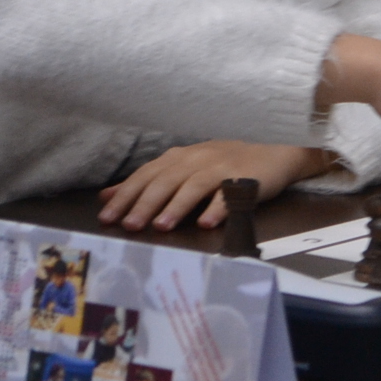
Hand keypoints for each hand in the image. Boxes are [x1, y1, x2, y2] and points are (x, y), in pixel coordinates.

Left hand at [98, 141, 330, 231]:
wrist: (274, 153)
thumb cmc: (224, 164)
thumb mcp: (183, 167)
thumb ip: (147, 181)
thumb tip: (107, 196)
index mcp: (179, 157)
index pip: (146, 175)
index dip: (125, 195)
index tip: (106, 217)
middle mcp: (198, 159)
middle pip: (166, 180)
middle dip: (146, 203)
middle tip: (129, 226)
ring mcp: (222, 167)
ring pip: (194, 186)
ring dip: (176, 207)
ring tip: (161, 227)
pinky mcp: (246, 179)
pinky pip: (229, 195)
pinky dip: (217, 209)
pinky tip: (206, 224)